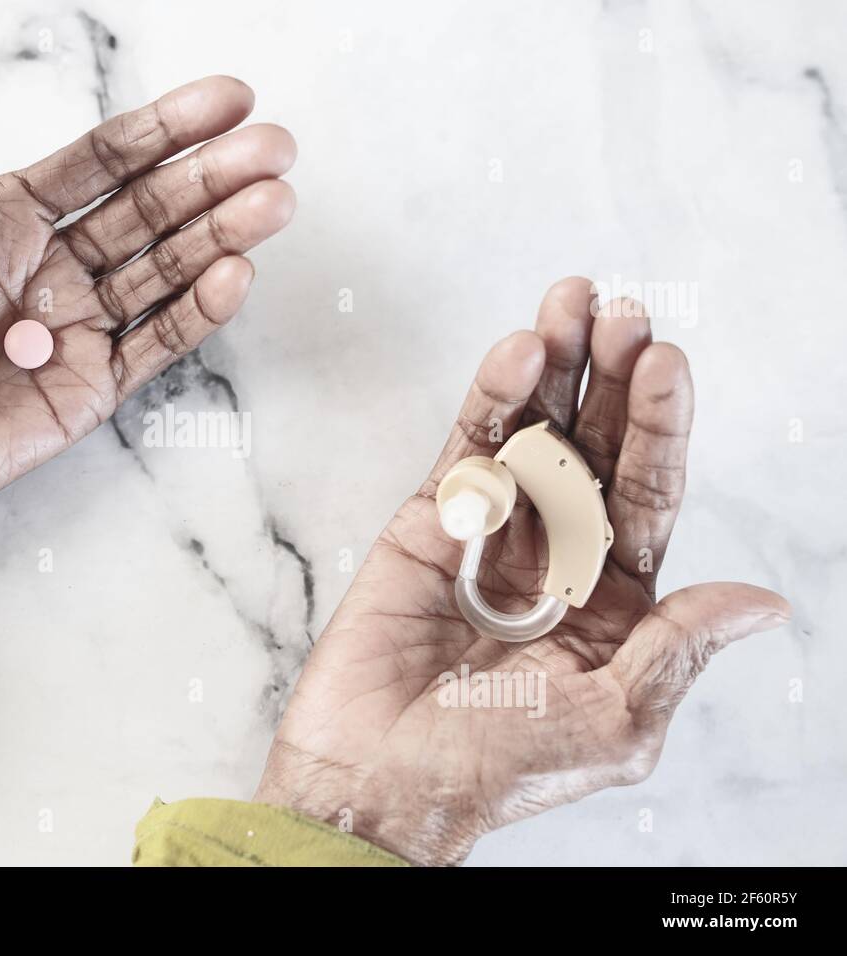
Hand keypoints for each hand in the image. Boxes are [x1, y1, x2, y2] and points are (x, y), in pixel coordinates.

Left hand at [0, 43, 296, 588]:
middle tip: (276, 148)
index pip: (100, 162)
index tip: (227, 101)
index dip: (165, 129)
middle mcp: (44, 269)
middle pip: (149, 211)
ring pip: (163, 273)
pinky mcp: (84, 391)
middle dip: (214, 177)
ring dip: (221, 236)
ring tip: (275, 202)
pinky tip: (235, 274)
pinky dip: (195, 312)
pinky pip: (153, 345)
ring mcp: (70, 331)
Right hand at [255, 278, 789, 864]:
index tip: (665, 361)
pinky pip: (467, 450)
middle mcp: (559, 556)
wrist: (375, 780)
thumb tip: (760, 602)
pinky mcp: (429, 524)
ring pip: (531, 433)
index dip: (660, 426)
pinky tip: (515, 354)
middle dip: (610, 378)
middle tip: (619, 311)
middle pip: (594, 447)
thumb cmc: (489, 770)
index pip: (648, 496)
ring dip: (553, 368)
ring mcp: (492, 534)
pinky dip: (490, 400)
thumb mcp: (610, 724)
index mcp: (614, 603)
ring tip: (569, 303)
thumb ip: (674, 650)